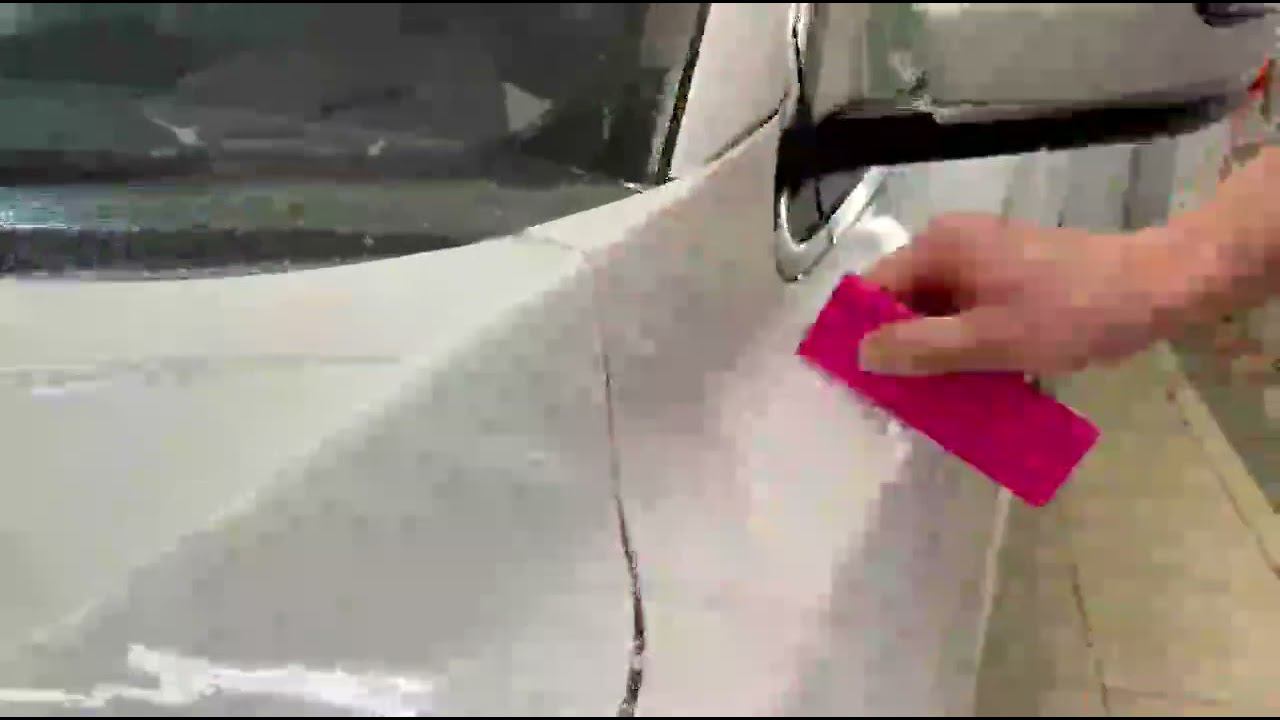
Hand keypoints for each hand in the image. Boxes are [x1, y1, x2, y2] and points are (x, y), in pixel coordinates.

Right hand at [856, 213, 1187, 375]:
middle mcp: (952, 244)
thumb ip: (919, 348)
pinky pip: (964, 314)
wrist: (1156, 289)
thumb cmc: (1069, 312)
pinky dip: (962, 346)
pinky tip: (970, 384)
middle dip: (897, 350)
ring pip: (934, 313)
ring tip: (931, 403)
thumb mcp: (988, 340)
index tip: (854, 382)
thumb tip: (860, 355)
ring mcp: (982, 260)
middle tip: (896, 404)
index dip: (856, 333)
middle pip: (901, 302)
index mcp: (939, 247)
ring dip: (932, 355)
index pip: (871, 289)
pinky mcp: (1006, 277)